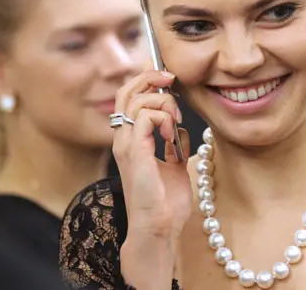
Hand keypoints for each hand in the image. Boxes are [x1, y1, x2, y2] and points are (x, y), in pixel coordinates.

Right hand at [112, 69, 192, 240]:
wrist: (159, 228)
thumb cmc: (165, 202)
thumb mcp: (174, 165)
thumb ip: (174, 145)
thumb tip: (182, 130)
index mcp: (131, 140)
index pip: (129, 97)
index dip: (146, 80)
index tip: (170, 78)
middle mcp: (123, 139)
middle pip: (126, 91)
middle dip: (150, 77)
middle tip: (172, 79)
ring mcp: (126, 145)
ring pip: (136, 99)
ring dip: (162, 101)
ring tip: (175, 119)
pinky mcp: (135, 152)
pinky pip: (146, 116)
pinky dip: (164, 117)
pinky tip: (171, 134)